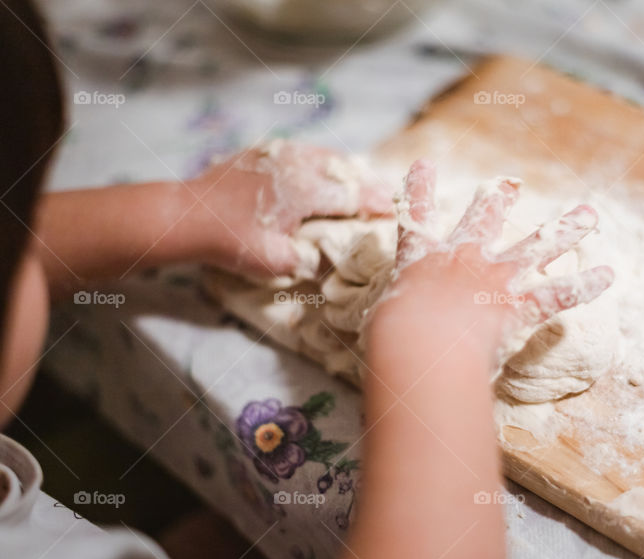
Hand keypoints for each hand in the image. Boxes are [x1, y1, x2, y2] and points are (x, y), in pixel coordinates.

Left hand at [186, 140, 392, 279]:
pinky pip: (302, 152)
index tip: (397, 208)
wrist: (185, 215)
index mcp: (305, 189)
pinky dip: (320, 161)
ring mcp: (278, 153)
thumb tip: (324, 259)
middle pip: (343, 170)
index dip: (377, 203)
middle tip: (387, 193)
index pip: (352, 196)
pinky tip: (321, 170)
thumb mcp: (273, 262)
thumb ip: (307, 261)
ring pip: (324, 155)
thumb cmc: (230, 241)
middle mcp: (296, 164)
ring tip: (360, 179)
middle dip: (367, 182)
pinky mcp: (262, 151)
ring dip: (345, 169)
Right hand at [370, 158, 613, 361]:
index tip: (423, 165)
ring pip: (539, 245)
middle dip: (499, 199)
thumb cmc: (393, 336)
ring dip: (567, 228)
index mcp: (422, 260)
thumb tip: (389, 339)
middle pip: (484, 219)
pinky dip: (586, 285)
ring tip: (588, 213)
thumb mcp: (382, 323)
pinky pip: (561, 293)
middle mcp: (463, 259)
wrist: (421, 340)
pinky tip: (608, 275)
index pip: (416, 218)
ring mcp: (496, 277)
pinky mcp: (521, 303)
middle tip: (510, 182)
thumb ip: (391, 322)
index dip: (419, 190)